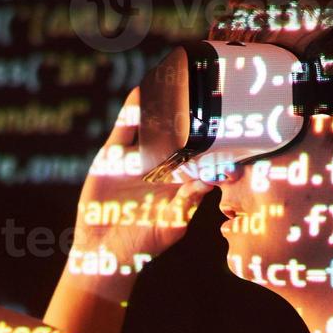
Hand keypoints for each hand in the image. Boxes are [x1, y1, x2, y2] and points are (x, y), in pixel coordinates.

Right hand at [70, 90, 210, 271]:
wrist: (105, 251)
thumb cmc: (145, 243)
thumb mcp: (172, 224)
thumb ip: (188, 203)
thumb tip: (208, 181)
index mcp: (180, 181)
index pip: (200, 154)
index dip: (212, 138)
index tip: (227, 122)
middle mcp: (161, 166)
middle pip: (178, 133)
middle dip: (188, 114)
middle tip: (201, 90)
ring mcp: (138, 159)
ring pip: (152, 126)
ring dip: (160, 105)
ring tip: (173, 81)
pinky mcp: (114, 157)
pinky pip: (124, 130)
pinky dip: (131, 112)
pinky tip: (140, 93)